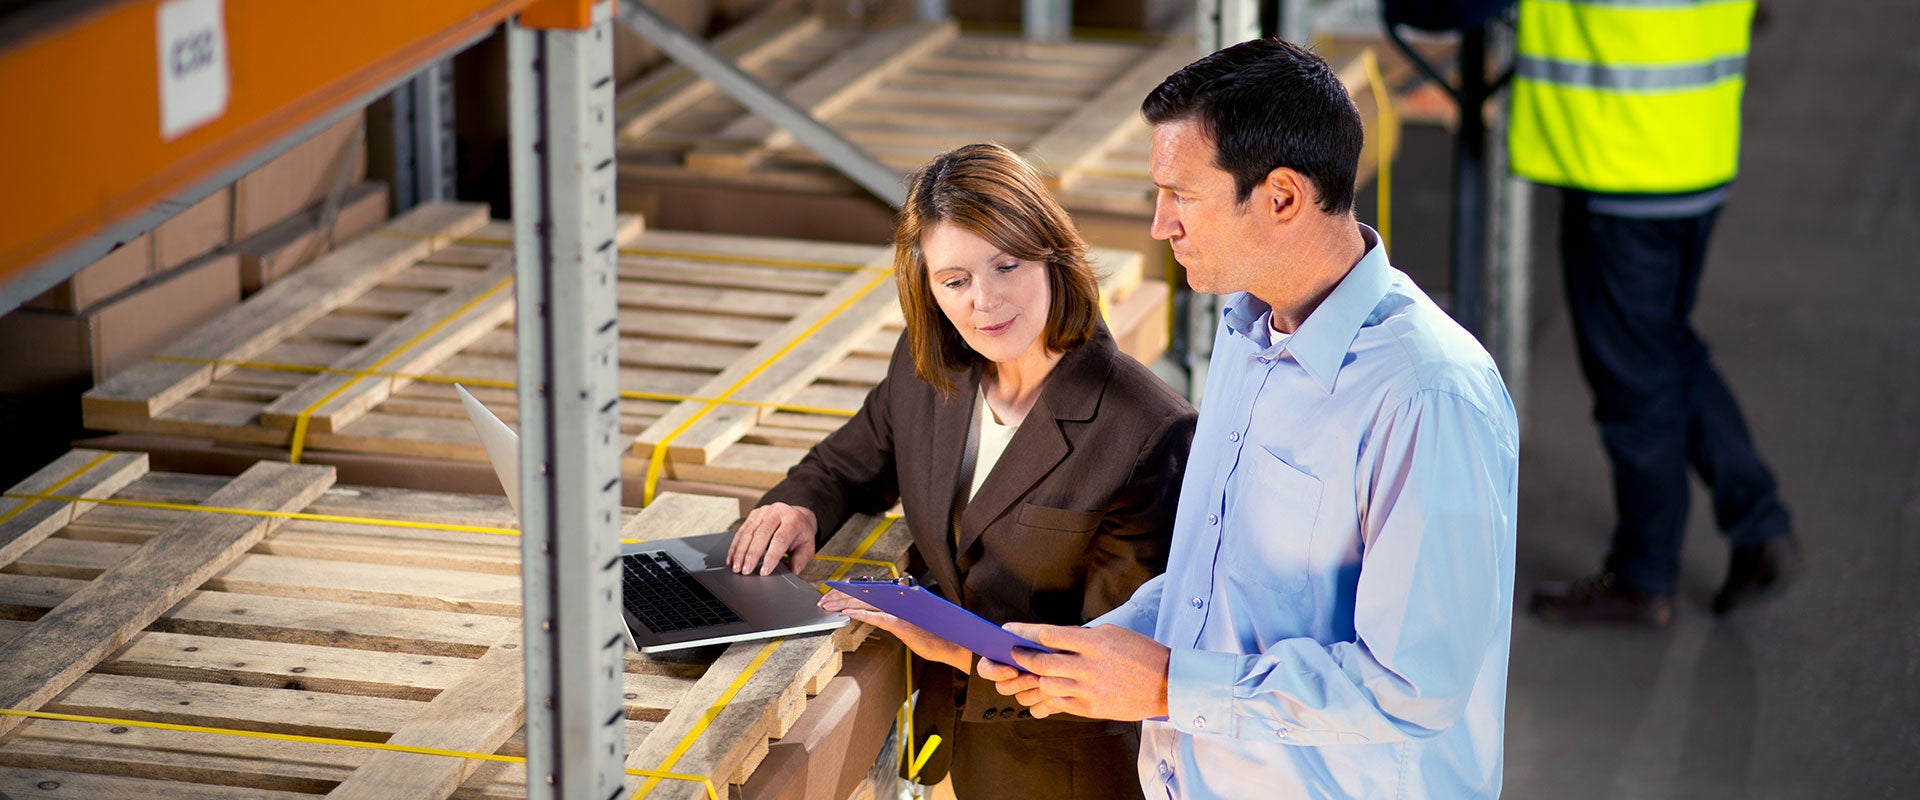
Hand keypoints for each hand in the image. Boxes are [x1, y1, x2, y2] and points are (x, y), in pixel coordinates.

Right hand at [728, 502, 817, 574]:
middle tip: (746, 571)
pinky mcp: (754, 514)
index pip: (780, 538)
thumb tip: (792, 571)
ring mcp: (764, 511)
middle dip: (752, 555)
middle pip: (762, 534)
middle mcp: (778, 512)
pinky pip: (741, 531)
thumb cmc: (801, 534)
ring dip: (740, 552)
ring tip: (737, 567)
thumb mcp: (808, 547)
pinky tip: (732, 558)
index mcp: (793, 520)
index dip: (771, 556)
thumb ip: (800, 560)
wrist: (797, 516)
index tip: (764, 571)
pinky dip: (735, 546)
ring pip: (749, 532)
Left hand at [820, 589, 970, 671]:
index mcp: (898, 597)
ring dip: (845, 603)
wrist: (951, 644)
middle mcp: (898, 599)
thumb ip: (893, 612)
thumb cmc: (931, 634)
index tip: (832, 593)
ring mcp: (900, 611)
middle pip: (863, 593)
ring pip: (867, 603)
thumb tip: (880, 605)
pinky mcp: (902, 624)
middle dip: (840, 596)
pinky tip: (848, 614)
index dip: (848, 589)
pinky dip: (862, 614)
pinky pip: (878, 618)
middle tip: (824, 601)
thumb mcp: (908, 621)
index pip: (868, 589)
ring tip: (829, 606)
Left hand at [977, 623, 1169, 721]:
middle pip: (1041, 662)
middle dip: (1021, 658)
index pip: (1049, 635)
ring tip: (1025, 676)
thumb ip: (1083, 637)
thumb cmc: (1141, 654)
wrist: (1168, 684)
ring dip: (1032, 680)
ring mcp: (1089, 690)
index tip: (1009, 631)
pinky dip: (1046, 701)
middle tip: (1012, 654)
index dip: (1024, 633)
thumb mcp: (1113, 634)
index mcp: (1093, 642)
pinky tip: (1039, 699)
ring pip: (1047, 685)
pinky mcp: (1091, 709)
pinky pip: (1060, 705)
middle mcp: (1088, 666)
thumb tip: (1056, 639)